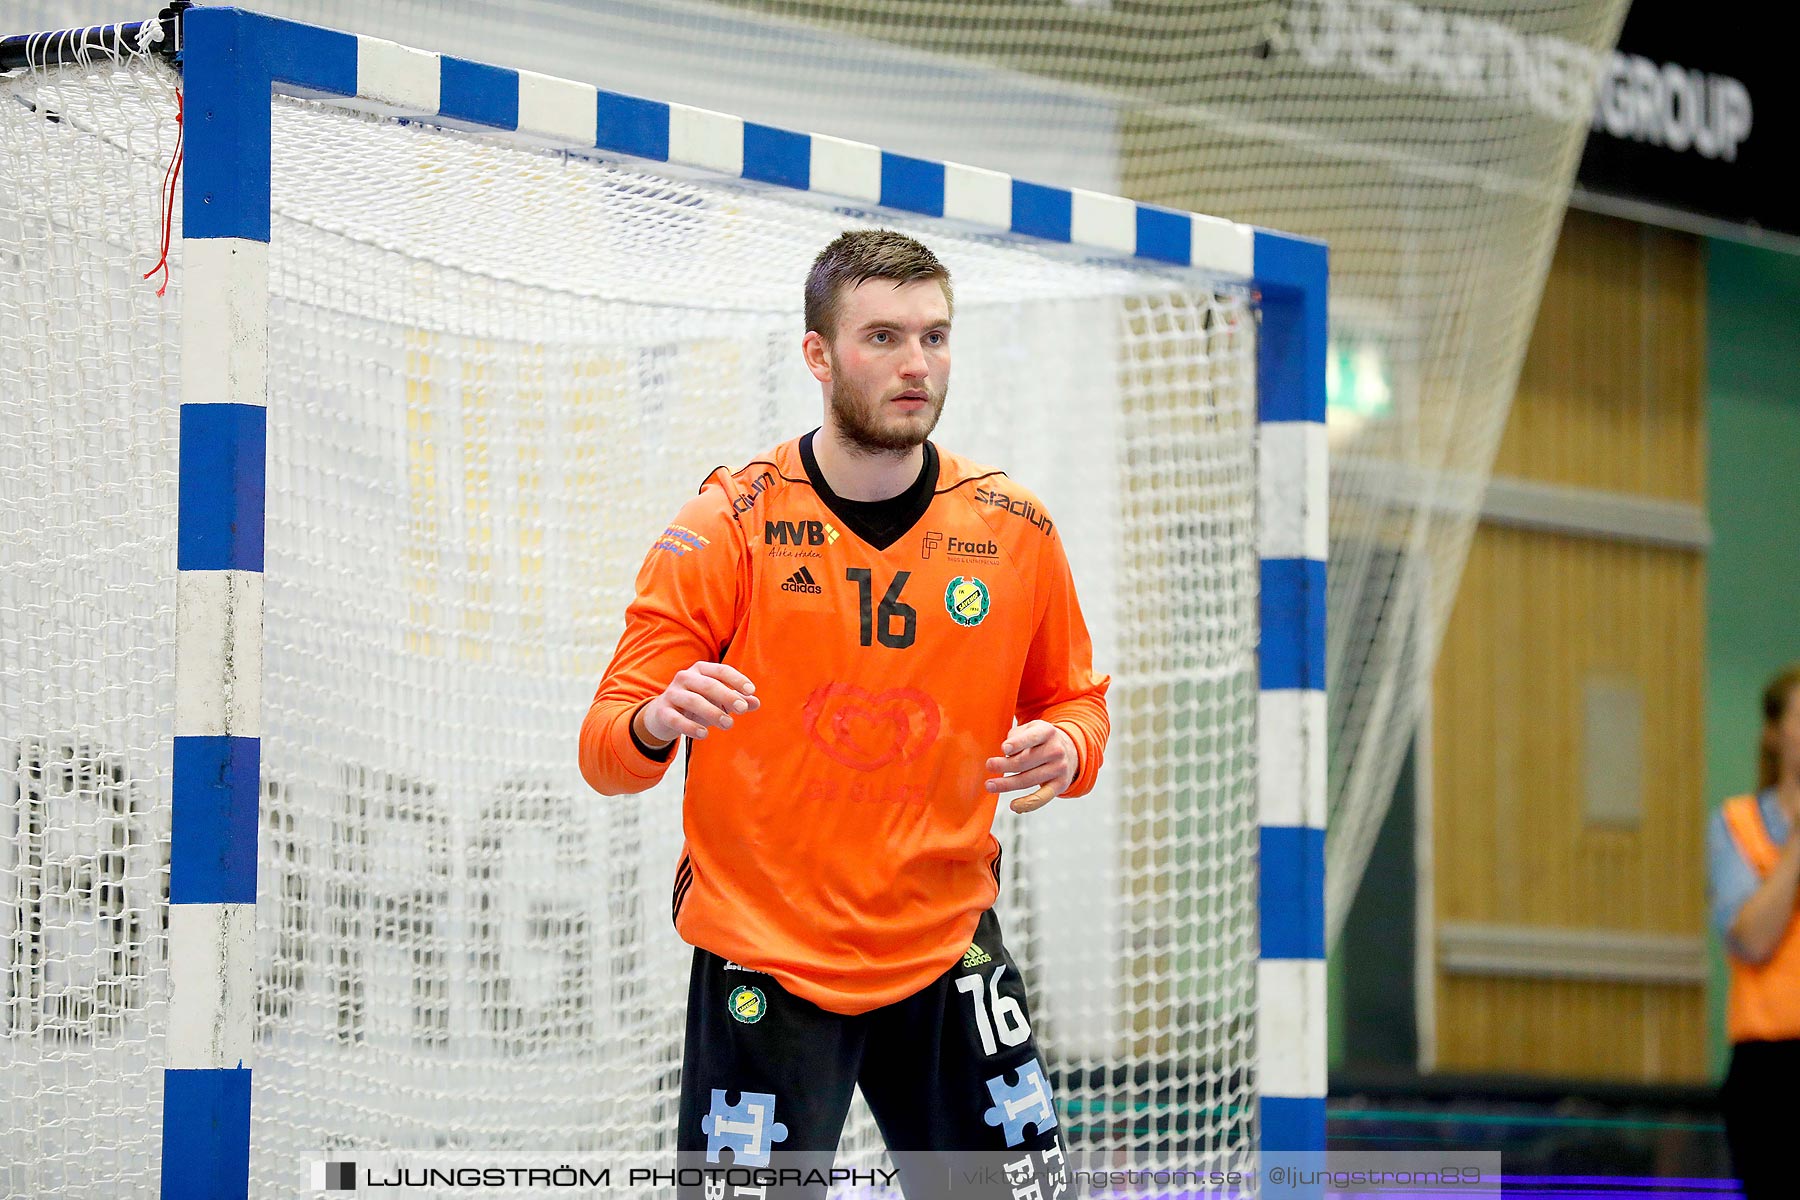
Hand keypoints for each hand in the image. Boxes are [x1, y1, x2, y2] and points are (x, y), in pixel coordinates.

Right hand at [636, 662, 759, 746]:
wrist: (662, 715)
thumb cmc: (697, 704)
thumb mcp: (717, 700)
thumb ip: (737, 700)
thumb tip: (756, 702)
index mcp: (700, 670)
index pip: (721, 670)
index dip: (736, 679)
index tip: (751, 691)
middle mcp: (685, 677)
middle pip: (708, 684)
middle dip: (727, 696)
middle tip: (742, 709)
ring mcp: (672, 694)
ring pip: (693, 701)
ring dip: (713, 712)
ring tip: (728, 724)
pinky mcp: (662, 711)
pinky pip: (676, 719)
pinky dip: (690, 727)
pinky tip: (704, 735)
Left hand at [985, 721, 1077, 813]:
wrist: (1068, 750)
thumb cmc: (1040, 740)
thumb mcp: (1030, 729)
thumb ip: (1016, 737)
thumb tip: (1006, 754)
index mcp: (1047, 732)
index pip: (1032, 737)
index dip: (1017, 744)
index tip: (1004, 749)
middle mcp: (1056, 750)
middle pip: (1025, 761)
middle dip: (1004, 765)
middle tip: (989, 766)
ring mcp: (1059, 768)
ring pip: (1028, 780)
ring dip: (1007, 784)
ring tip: (990, 785)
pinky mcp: (1060, 785)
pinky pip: (1042, 797)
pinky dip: (1027, 804)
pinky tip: (1014, 806)